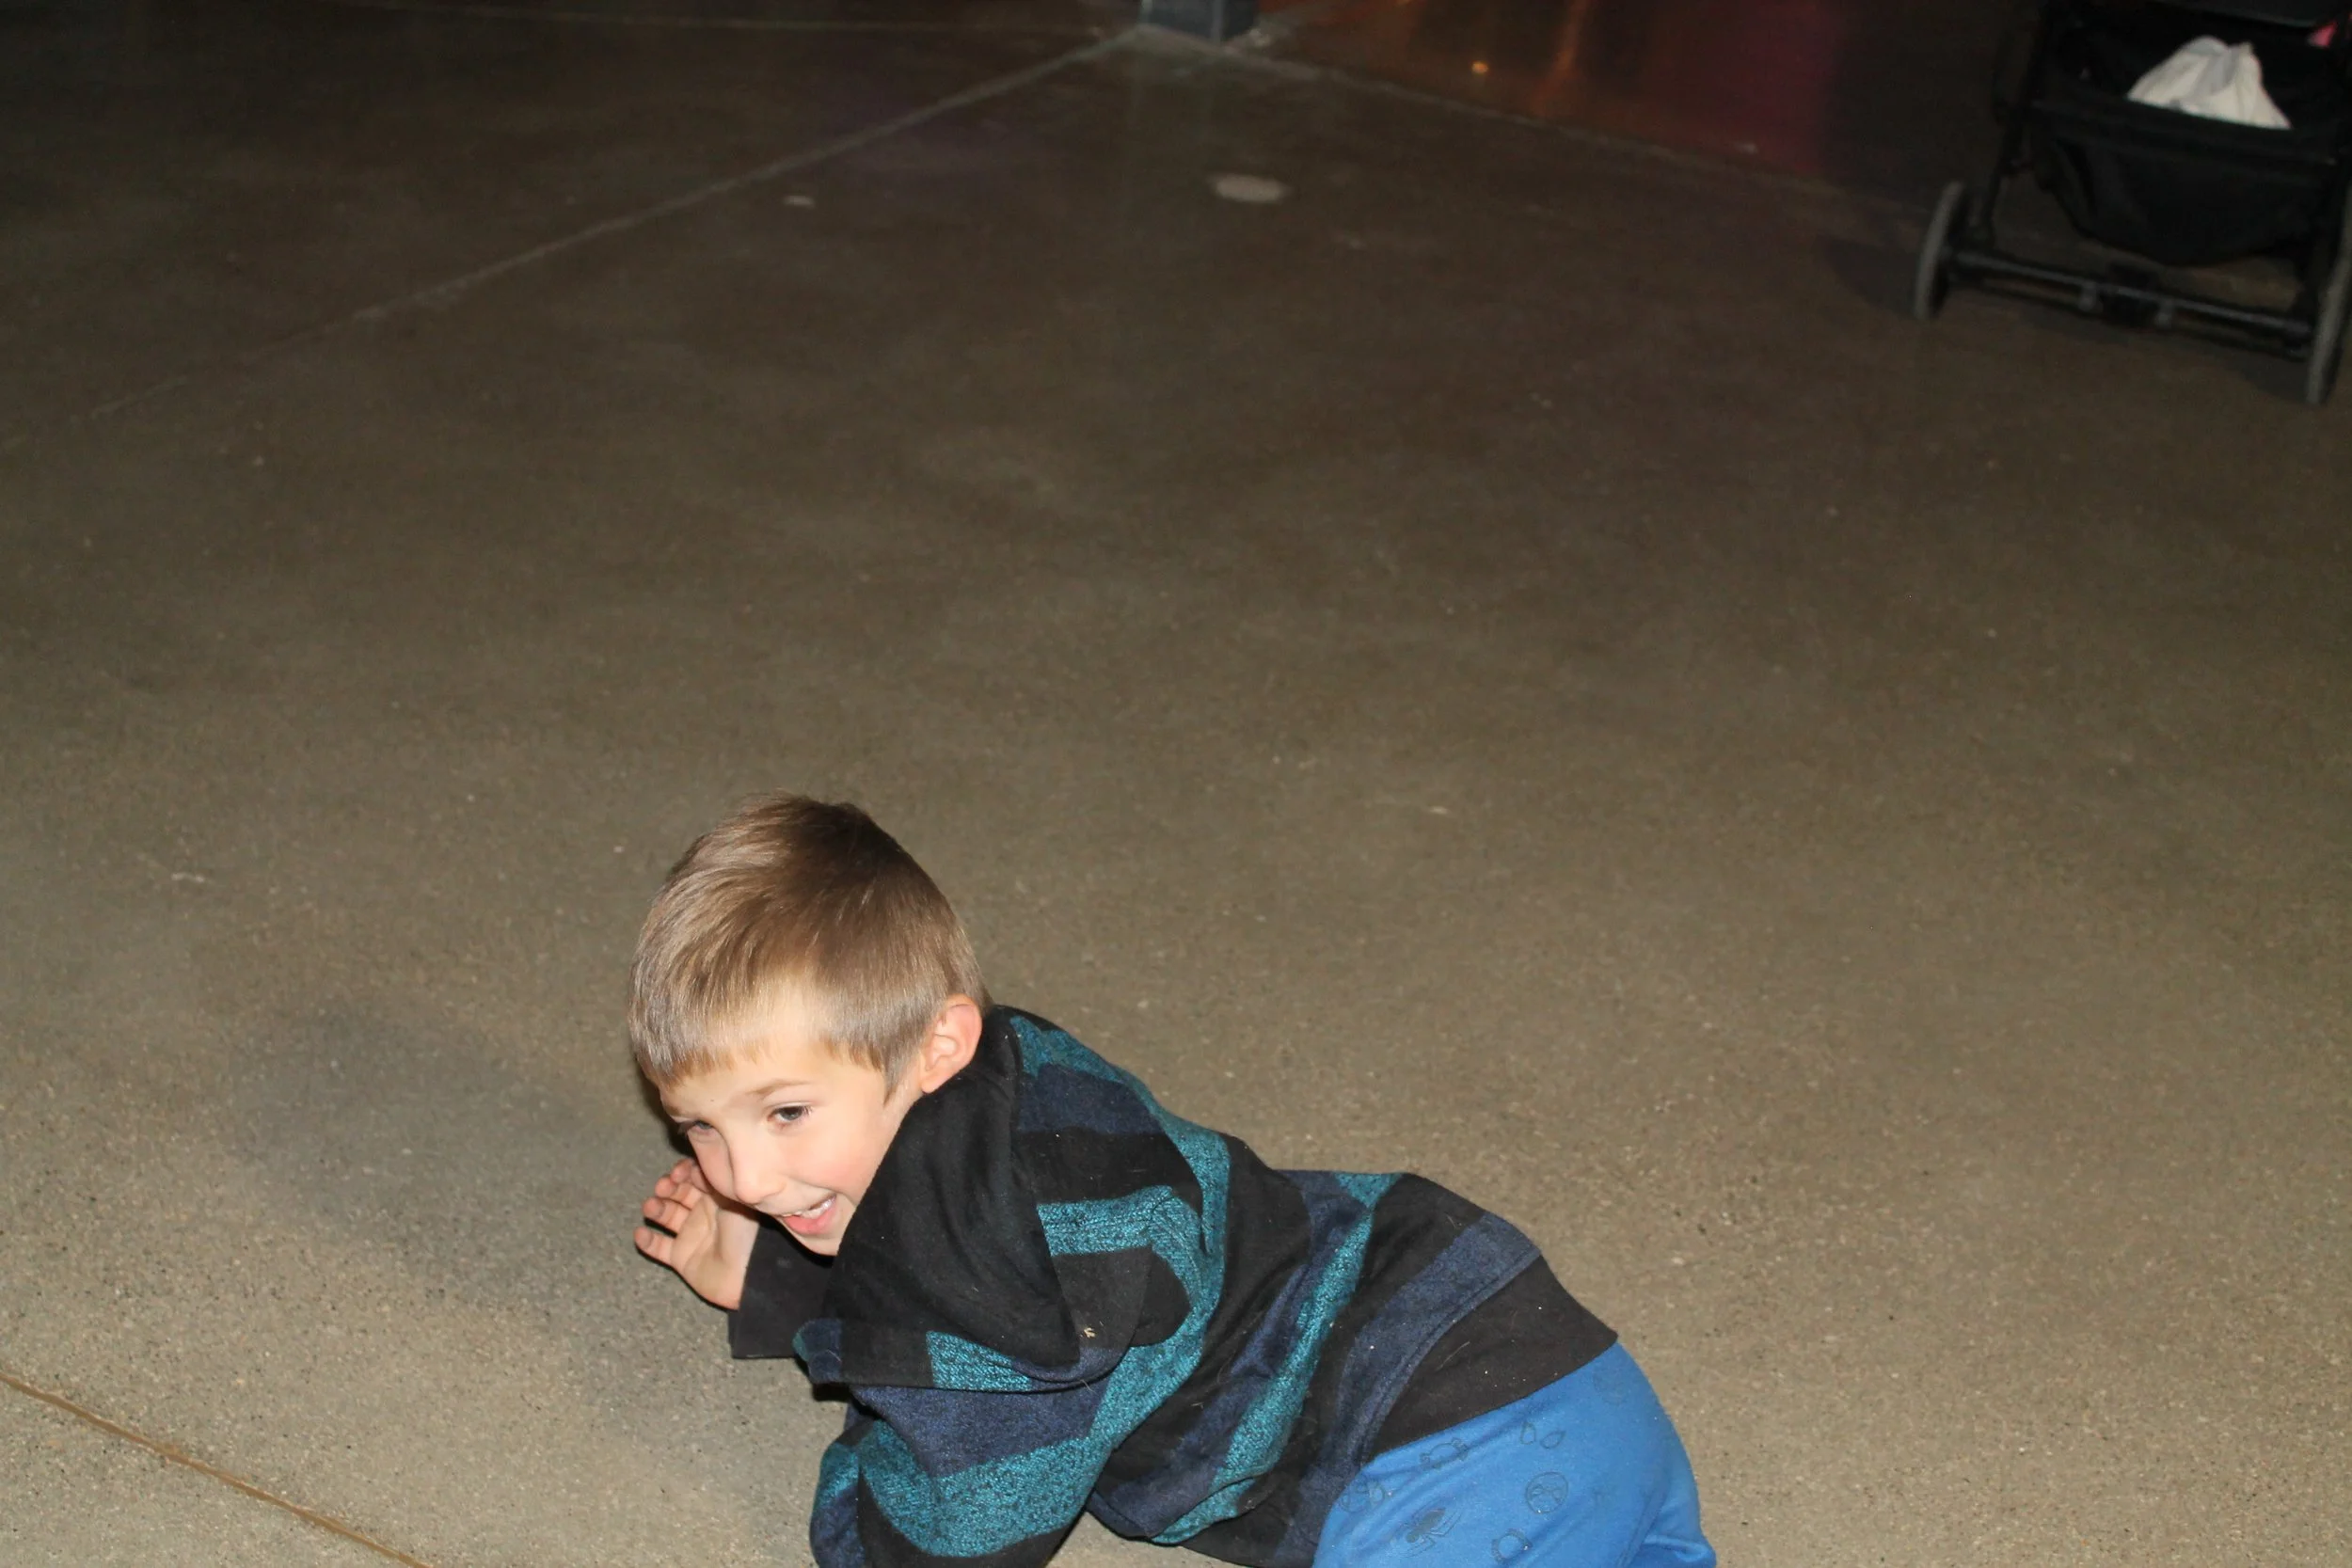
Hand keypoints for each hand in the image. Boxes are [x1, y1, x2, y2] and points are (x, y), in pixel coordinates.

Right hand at [634, 1157, 758, 1309]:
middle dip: (669, 1187)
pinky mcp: (682, 1259)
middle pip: (679, 1194)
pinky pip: (659, 1248)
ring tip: (651, 1207)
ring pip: (666, 1216)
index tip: (678, 1172)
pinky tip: (640, 1234)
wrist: (750, 1271)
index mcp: (719, 1196)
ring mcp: (692, 1235)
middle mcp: (704, 1213)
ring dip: (656, 1208)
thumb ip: (711, 1179)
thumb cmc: (746, 1230)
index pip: (696, 1177)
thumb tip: (694, 1162)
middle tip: (663, 1187)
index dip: (684, 1172)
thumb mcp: (732, 1197)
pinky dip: (647, 1241)